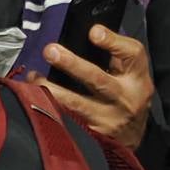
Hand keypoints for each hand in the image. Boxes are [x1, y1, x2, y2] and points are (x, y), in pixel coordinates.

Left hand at [44, 22, 153, 147]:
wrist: (132, 138)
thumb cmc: (127, 98)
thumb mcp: (131, 77)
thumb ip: (114, 58)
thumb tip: (82, 35)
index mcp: (136, 78)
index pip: (132, 54)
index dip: (113, 41)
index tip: (93, 31)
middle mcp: (124, 98)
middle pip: (98, 79)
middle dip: (72, 64)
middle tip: (51, 51)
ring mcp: (107, 119)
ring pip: (76, 103)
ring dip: (51, 89)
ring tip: (33, 77)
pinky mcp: (92, 135)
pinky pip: (66, 120)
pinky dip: (48, 108)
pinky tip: (33, 99)